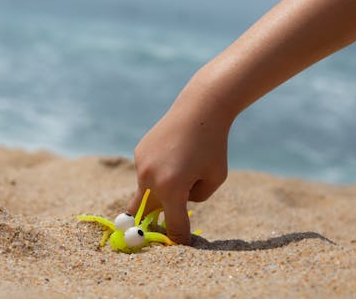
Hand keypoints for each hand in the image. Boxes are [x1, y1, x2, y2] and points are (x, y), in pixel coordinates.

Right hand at [127, 80, 231, 244]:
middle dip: (148, 226)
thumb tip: (179, 203)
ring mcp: (141, 164)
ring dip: (160, 192)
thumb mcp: (215, 178)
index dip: (178, 239)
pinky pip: (148, 173)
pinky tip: (174, 155)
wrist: (200, 109)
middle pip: (145, 214)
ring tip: (182, 169)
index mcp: (172, 188)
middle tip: (149, 235)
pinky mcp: (139, 153)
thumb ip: (195, 198)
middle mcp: (150, 178)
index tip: (179, 246)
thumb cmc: (214, 145)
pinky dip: (158, 173)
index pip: (173, 226)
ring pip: (147, 191)